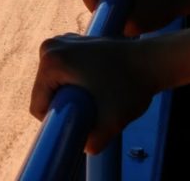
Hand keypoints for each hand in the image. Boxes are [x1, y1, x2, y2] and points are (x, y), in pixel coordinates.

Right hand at [29, 35, 158, 154]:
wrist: (151, 60)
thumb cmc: (131, 87)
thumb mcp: (112, 121)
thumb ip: (95, 142)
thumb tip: (84, 148)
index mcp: (51, 62)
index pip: (39, 105)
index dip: (58, 121)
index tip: (83, 119)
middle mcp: (50, 47)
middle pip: (46, 93)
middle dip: (66, 105)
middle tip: (94, 107)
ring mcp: (60, 42)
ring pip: (55, 84)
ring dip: (71, 94)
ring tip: (98, 94)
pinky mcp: (71, 42)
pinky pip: (64, 73)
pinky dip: (77, 82)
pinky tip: (99, 83)